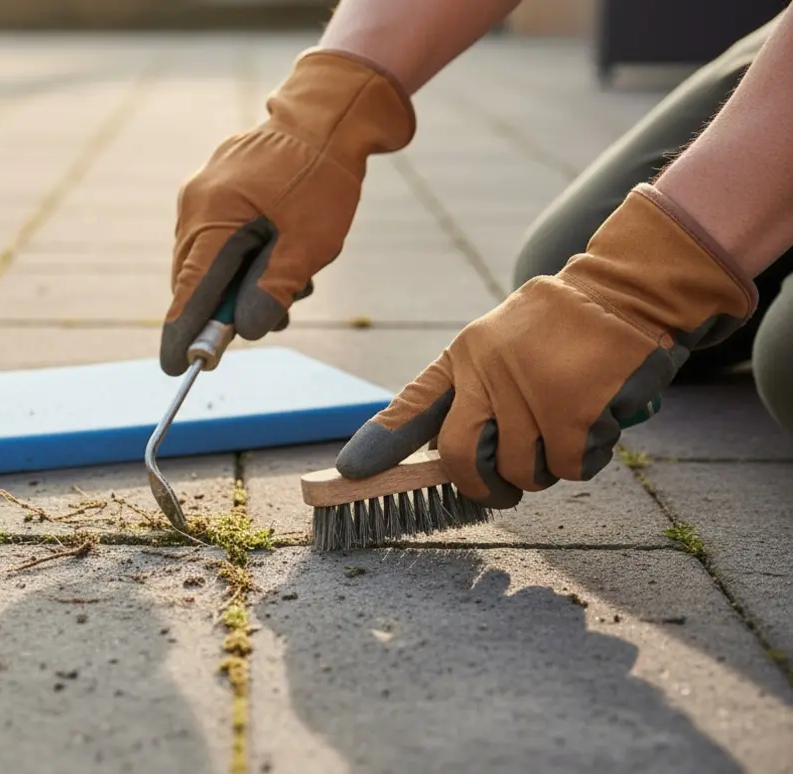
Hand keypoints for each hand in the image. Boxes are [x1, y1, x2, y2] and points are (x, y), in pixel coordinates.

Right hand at [159, 48, 414, 375]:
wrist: (327, 115)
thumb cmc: (322, 177)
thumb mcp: (310, 243)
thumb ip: (275, 289)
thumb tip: (249, 331)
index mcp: (213, 218)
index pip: (189, 291)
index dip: (183, 334)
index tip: (175, 368)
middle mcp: (195, 207)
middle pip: (195, 280)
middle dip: (227, 309)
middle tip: (273, 318)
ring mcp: (200, 197)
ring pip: (208, 262)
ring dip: (241, 283)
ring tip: (294, 280)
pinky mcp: (212, 192)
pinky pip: (216, 240)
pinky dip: (242, 259)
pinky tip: (280, 255)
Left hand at [336, 184, 757, 507]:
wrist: (622, 292)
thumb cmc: (554, 332)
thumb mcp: (495, 347)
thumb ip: (470, 394)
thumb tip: (439, 461)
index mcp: (463, 358)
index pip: (412, 406)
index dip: (380, 444)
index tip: (350, 473)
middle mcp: (487, 373)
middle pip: (458, 458)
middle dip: (476, 489)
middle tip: (498, 492)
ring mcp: (529, 391)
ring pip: (521, 471)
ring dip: (545, 468)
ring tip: (566, 430)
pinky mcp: (575, 408)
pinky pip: (570, 467)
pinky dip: (585, 458)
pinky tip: (596, 424)